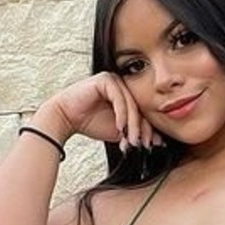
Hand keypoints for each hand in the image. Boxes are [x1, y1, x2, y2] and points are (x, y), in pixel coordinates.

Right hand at [43, 73, 163, 151]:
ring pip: (131, 104)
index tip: (151, 145)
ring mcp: (115, 80)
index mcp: (128, 95)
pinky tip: (120, 128)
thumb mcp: (119, 131)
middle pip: (140, 108)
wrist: (65, 118)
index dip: (148, 130)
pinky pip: (119, 98)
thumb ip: (135, 132)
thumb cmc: (90, 123)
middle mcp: (123, 85)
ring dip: (133, 125)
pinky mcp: (106, 79)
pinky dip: (122, 115)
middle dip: (142, 129)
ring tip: (133, 140)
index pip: (144, 112)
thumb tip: (159, 141)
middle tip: (143, 145)